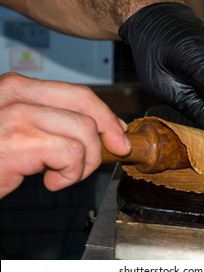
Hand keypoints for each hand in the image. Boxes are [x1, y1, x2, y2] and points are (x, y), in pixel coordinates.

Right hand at [0, 73, 129, 197]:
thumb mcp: (22, 130)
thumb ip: (55, 123)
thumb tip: (101, 130)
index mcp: (18, 88)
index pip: (79, 93)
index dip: (106, 114)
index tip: (118, 133)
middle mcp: (16, 95)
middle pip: (87, 105)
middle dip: (108, 133)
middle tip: (112, 152)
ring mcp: (17, 116)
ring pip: (85, 131)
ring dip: (84, 162)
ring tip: (63, 173)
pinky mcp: (19, 142)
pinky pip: (72, 154)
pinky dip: (70, 175)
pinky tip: (49, 180)